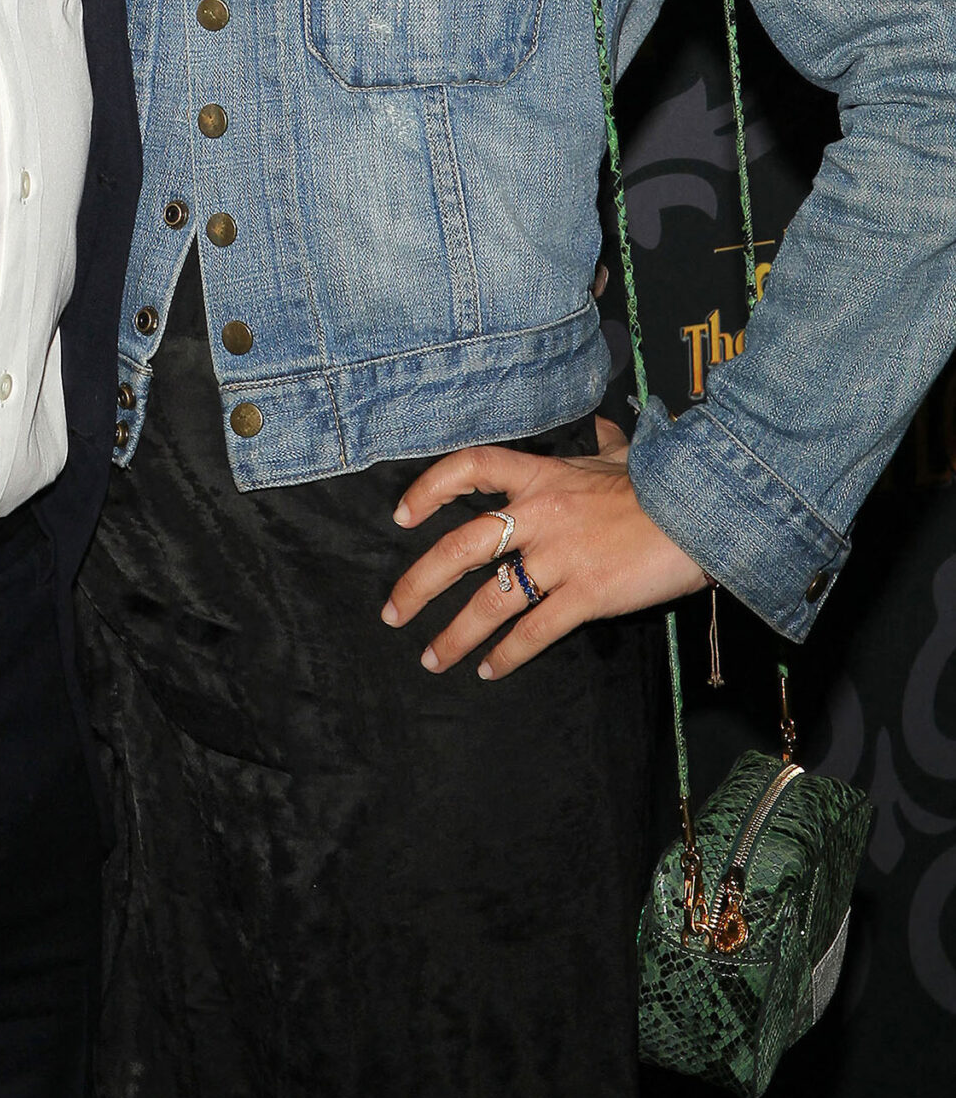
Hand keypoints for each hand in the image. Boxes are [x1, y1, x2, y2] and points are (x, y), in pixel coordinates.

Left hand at [381, 425, 705, 680]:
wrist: (704, 514)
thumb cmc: (660, 485)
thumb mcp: (621, 455)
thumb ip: (601, 445)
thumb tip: (601, 427)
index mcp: (541, 476)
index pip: (469, 468)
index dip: (429, 489)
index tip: (402, 516)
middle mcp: (539, 515)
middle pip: (460, 548)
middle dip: (418, 584)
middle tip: (392, 611)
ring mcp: (560, 557)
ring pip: (490, 600)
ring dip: (455, 635)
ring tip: (432, 658)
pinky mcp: (585, 595)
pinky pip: (534, 631)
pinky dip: (508, 654)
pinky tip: (490, 669)